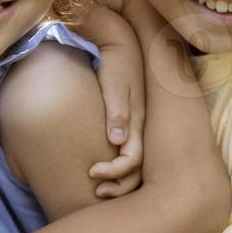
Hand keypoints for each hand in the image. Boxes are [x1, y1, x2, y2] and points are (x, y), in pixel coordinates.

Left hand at [88, 33, 143, 198]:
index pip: (132, 161)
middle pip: (137, 169)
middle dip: (118, 185)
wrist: (122, 44)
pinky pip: (130, 152)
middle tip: (95, 189)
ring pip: (136, 165)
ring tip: (97, 186)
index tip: (91, 172)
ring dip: (119, 180)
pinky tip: (103, 169)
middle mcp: (140, 128)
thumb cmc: (116, 64)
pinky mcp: (131, 122)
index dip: (114, 172)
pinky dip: (119, 167)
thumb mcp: (115, 85)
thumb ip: (117, 112)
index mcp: (137, 121)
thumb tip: (117, 141)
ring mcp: (137, 126)